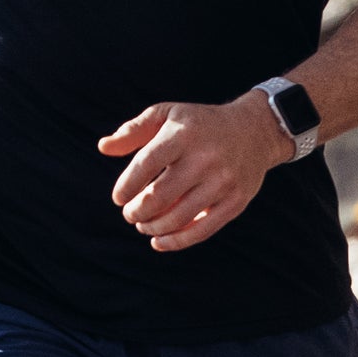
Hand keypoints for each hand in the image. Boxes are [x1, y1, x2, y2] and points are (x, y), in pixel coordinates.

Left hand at [99, 92, 288, 252]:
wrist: (254, 131)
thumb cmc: (199, 124)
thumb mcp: (167, 114)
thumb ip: (133, 131)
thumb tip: (103, 147)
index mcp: (184, 134)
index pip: (145, 166)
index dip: (126, 187)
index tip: (119, 197)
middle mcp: (205, 158)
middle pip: (159, 196)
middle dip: (136, 212)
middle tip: (130, 213)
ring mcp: (223, 182)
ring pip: (178, 218)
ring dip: (152, 227)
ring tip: (142, 224)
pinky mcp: (236, 202)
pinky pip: (202, 230)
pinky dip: (176, 242)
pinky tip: (158, 241)